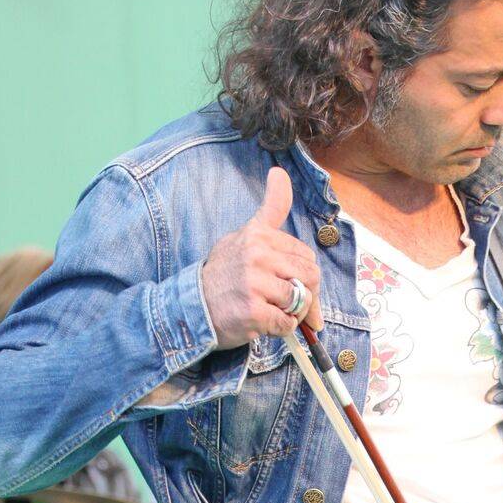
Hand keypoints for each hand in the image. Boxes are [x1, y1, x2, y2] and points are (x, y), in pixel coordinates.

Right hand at [201, 167, 322, 348]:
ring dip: (293, 313)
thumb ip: (270, 209)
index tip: (291, 283)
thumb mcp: (245, 234)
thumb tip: (280, 172)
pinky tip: (263, 322)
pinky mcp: (253, 312)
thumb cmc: (224, 273)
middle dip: (306, 294)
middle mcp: (257, 256)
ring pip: (301, 301)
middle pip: (310, 277)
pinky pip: (287, 324)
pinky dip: (280, 329)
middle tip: (287, 303)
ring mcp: (254, 284)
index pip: (306, 256)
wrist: (192, 306)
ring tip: (272, 310)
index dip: (304, 275)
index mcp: (259, 236)